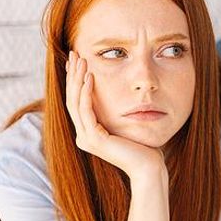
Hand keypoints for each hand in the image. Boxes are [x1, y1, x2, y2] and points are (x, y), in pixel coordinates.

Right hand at [65, 51, 165, 179]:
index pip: (77, 101)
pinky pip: (86, 111)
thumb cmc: (144, 147)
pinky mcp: (94, 139)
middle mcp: (83, 136)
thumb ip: (117, 111)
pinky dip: (87, 92)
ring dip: (78, 79)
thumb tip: (120, 94)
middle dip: (73, 75)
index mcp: (89, 133)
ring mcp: (86, 139)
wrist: (149, 167)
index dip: (75, 80)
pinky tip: (90, 77)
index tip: (76, 61)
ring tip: (81, 60)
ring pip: (75, 102)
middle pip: (72, 99)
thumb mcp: (127, 123)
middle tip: (74, 53)